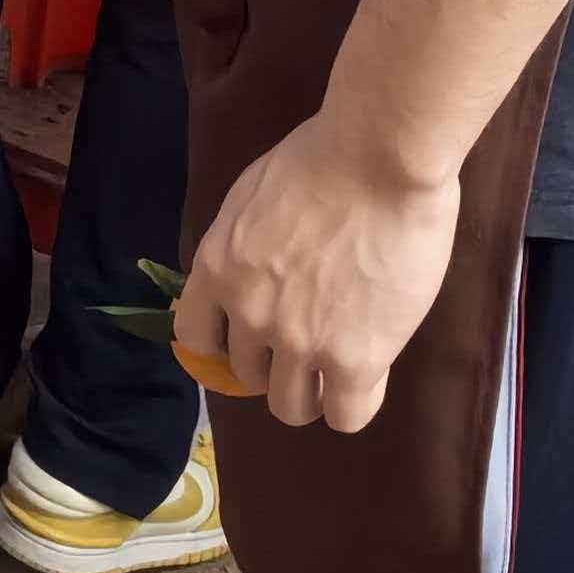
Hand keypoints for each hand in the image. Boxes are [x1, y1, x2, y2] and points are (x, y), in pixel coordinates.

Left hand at [170, 107, 462, 434]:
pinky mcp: (354, 360)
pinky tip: (367, 375)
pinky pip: (347, 416)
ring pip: (292, 407)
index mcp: (217, 266)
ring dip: (312, 391)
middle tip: (308, 339)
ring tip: (338, 366)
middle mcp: (249, 312)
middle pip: (247, 375)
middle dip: (275, 363)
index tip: (250, 333)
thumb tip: (249, 272)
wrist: (378, 158)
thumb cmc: (324, 156)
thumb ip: (243, 245)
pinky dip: (353, 403)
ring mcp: (300, 342)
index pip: (195, 336)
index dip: (224, 341)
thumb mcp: (252, 195)